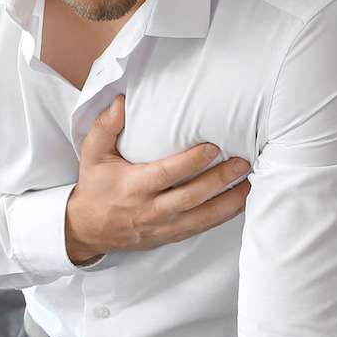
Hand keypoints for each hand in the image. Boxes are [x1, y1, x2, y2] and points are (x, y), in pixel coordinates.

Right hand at [64, 94, 251, 263]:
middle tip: (243, 163)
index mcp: (134, 187)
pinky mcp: (171, 236)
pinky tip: (239, 202)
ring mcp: (163, 226)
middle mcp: (151, 209)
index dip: (193, 161)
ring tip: (250, 183)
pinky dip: (223, 216)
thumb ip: (106, 126)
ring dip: (229, 201)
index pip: (169, 173)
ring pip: (203, 218)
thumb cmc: (95, 187)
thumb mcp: (92, 154)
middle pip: (193, 197)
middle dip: (221, 180)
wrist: (87, 229)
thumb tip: (121, 100)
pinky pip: (201, 228)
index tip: (214, 147)